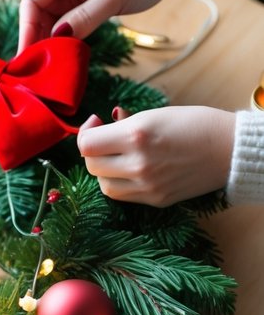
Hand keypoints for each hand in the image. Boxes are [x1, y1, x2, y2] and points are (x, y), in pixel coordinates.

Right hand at [17, 0, 203, 52]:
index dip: (27, 27)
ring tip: (46, 65)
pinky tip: (61, 54)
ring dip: (47, 39)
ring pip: (48, 16)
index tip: (27, 55)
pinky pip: (63, 19)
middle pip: (37, 8)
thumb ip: (86, 16)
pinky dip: (61, 36)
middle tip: (34, 67)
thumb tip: (56, 38)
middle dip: (35, 36)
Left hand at [77, 107, 235, 206]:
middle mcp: (138, 163)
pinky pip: (123, 195)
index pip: (87, 144)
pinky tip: (129, 169)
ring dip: (104, 170)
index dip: (86, 131)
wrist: (229, 149)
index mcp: (136, 136)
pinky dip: (119, 183)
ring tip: (117, 156)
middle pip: (92, 165)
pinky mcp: (156, 199)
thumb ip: (124, 123)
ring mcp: (147, 186)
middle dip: (94, 151)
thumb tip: (102, 125)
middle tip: (105, 138)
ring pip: (104, 185)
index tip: (97, 122)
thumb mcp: (154, 115)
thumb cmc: (194, 124)